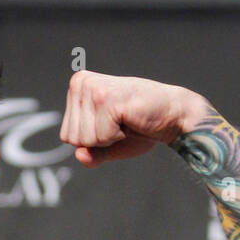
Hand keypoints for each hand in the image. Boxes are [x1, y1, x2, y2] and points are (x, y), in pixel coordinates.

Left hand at [60, 72, 207, 165]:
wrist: (172, 115)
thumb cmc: (140, 127)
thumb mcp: (108, 144)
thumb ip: (91, 153)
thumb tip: (79, 155)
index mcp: (77, 87)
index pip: (67, 135)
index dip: (92, 141)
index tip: (111, 124)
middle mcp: (81, 83)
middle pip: (73, 139)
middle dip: (99, 140)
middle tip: (120, 122)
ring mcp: (94, 89)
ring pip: (85, 140)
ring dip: (109, 138)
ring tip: (124, 119)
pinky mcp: (108, 99)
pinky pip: (101, 138)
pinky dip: (117, 137)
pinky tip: (130, 119)